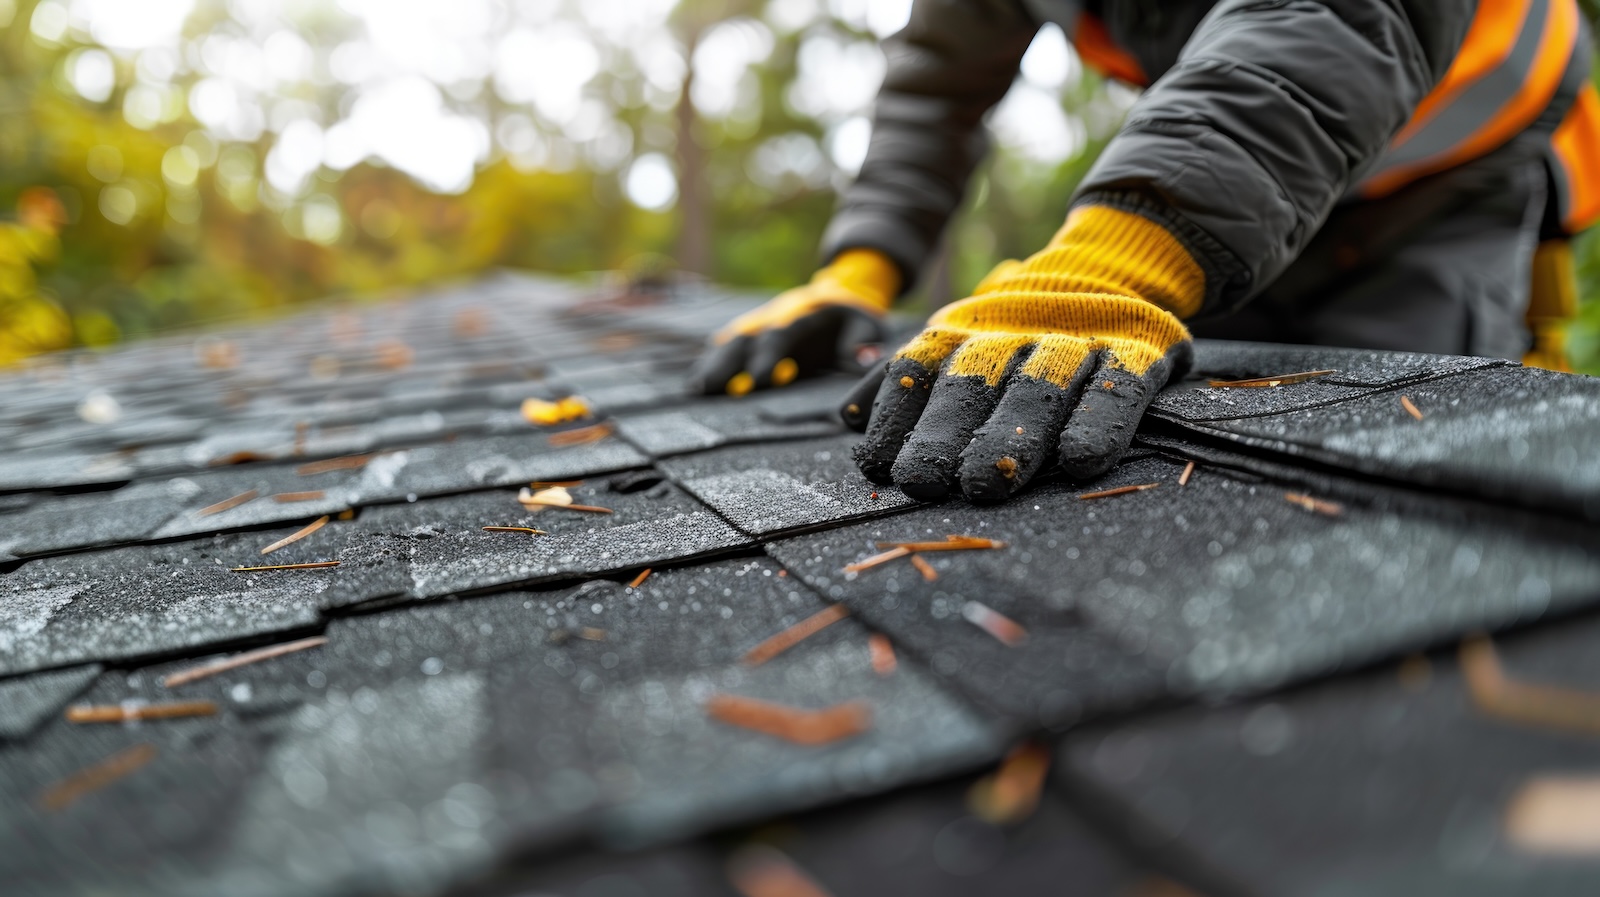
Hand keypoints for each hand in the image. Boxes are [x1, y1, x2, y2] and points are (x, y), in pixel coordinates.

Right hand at [690, 249, 899, 395]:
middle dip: (727, 363)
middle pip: (746, 338)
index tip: (757, 381)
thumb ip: (862, 340)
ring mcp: (760, 324)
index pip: (779, 335)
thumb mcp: (866, 324)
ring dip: (713, 364)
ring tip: (696, 390)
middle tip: (710, 388)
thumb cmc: (851, 318)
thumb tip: (863, 358)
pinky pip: (728, 346)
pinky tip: (697, 383)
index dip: (767, 357)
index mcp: (800, 316)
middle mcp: (774, 318)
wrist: (836, 296)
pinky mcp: (754, 334)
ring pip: (732, 342)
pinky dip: (711, 362)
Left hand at [841, 206, 1202, 502]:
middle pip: (971, 386)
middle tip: (923, 481)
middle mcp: (1011, 337)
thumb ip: (904, 385)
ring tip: (989, 480)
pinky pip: (1117, 388)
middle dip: (943, 434)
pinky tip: (1080, 459)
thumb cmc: (1015, 336)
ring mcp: (1074, 344)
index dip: (895, 416)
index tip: (878, 464)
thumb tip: (847, 420)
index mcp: (961, 334)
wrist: (1108, 272)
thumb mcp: (954, 346)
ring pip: (1037, 389)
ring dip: (1012, 434)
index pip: (917, 373)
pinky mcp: (1136, 354)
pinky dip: (1099, 421)